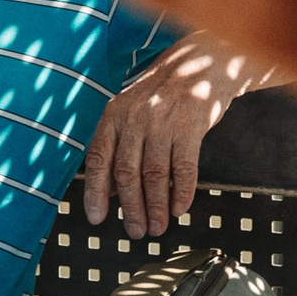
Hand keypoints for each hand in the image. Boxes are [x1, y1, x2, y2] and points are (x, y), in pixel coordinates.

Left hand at [82, 33, 271, 238]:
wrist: (201, 64)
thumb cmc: (162, 96)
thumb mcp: (130, 112)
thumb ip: (118, 147)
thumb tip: (110, 192)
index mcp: (113, 116)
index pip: (98, 159)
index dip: (95, 191)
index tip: (96, 218)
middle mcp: (134, 119)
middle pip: (127, 172)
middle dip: (131, 207)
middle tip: (135, 231)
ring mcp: (162, 122)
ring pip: (155, 174)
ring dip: (155, 206)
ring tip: (157, 227)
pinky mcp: (190, 126)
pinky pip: (184, 167)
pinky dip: (182, 192)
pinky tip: (179, 209)